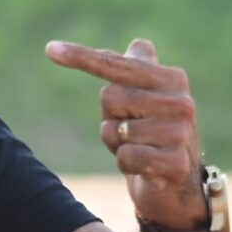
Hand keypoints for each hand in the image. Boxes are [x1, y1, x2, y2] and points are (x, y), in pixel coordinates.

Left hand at [45, 37, 205, 227]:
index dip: (82, 57)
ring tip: (142, 150)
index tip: (49, 49)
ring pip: (116, 131)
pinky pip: (126, 157)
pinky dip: (126, 165)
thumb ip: (139, 71)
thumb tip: (140, 44)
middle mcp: (181, 102)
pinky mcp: (176, 163)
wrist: (177, 187)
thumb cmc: (152, 137)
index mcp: (172, 79)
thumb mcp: (146, 102)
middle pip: (110, 97)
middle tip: (133, 133)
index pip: (118, 65)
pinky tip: (145, 168)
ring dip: (119, 146)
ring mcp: (180, 133)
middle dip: (112, 119)